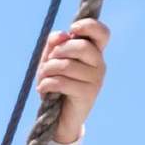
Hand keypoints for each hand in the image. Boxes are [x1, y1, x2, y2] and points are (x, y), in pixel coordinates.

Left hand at [37, 18, 108, 140]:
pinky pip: (62, 82)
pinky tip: (42, 90)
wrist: (58, 119)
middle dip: (57, 52)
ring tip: (42, 79)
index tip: (72, 29)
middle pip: (81, 46)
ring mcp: (96, 80)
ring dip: (47, 71)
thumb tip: (62, 34)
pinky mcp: (88, 94)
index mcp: (93, 52)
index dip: (88, 26)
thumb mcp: (51, 61)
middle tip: (48, 64)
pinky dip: (46, 84)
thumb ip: (54, 44)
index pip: (102, 33)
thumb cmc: (56, 86)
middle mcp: (99, 64)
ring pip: (66, 65)